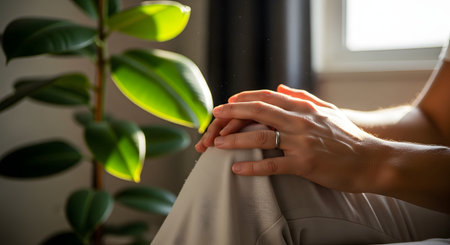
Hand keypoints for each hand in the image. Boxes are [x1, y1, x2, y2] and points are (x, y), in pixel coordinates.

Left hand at [204, 85, 385, 192]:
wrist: (372, 160)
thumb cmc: (348, 137)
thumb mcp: (327, 111)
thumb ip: (303, 97)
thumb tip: (281, 87)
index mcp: (304, 108)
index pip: (268, 97)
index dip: (245, 98)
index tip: (228, 102)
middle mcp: (300, 121)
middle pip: (259, 111)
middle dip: (232, 113)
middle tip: (213, 117)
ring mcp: (302, 142)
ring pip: (261, 136)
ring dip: (235, 139)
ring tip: (216, 144)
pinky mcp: (305, 164)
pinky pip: (273, 164)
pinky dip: (252, 166)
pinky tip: (236, 168)